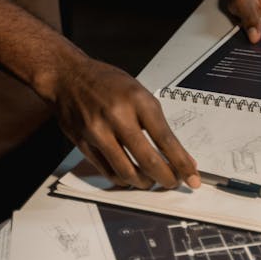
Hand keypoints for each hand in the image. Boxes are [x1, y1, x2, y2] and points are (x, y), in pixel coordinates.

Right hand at [52, 55, 200, 188]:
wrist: (68, 77)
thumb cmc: (107, 83)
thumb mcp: (139, 93)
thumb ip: (158, 123)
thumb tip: (179, 154)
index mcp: (138, 100)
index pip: (165, 139)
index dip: (181, 163)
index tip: (192, 177)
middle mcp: (118, 116)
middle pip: (148, 160)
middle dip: (165, 178)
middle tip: (173, 182)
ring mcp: (98, 131)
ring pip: (127, 171)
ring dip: (144, 182)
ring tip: (151, 181)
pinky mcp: (84, 144)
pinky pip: (107, 171)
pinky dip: (123, 179)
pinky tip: (130, 176)